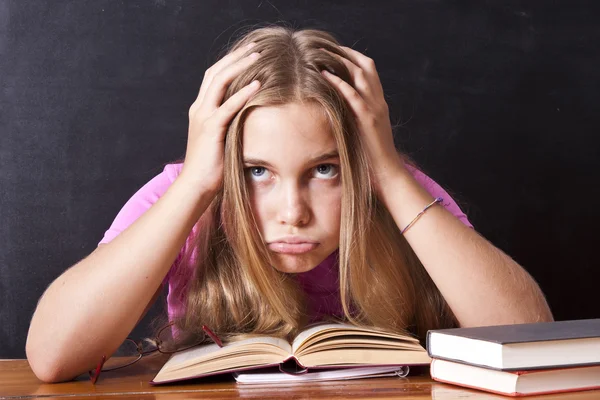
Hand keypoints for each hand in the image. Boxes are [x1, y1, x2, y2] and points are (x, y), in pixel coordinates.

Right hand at [179, 43, 260, 194]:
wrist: (195, 186)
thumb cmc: (212, 167)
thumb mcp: (222, 139)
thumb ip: (230, 125)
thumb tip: (251, 118)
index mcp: (201, 109)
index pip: (214, 76)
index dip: (231, 62)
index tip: (250, 53)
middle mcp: (199, 108)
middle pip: (215, 72)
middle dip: (236, 56)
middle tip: (256, 46)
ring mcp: (203, 117)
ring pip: (219, 82)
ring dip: (240, 66)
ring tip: (258, 56)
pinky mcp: (211, 129)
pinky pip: (228, 106)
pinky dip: (243, 93)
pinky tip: (258, 84)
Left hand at [320, 46, 405, 194]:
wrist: (388, 171)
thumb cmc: (373, 155)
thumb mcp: (363, 130)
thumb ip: (355, 117)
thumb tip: (337, 110)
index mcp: (379, 103)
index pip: (369, 71)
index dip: (353, 58)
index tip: (336, 52)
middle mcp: (379, 101)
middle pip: (367, 66)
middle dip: (347, 54)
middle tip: (327, 47)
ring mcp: (376, 109)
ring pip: (362, 76)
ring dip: (342, 63)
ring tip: (323, 55)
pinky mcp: (369, 120)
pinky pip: (354, 96)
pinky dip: (341, 83)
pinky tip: (326, 76)